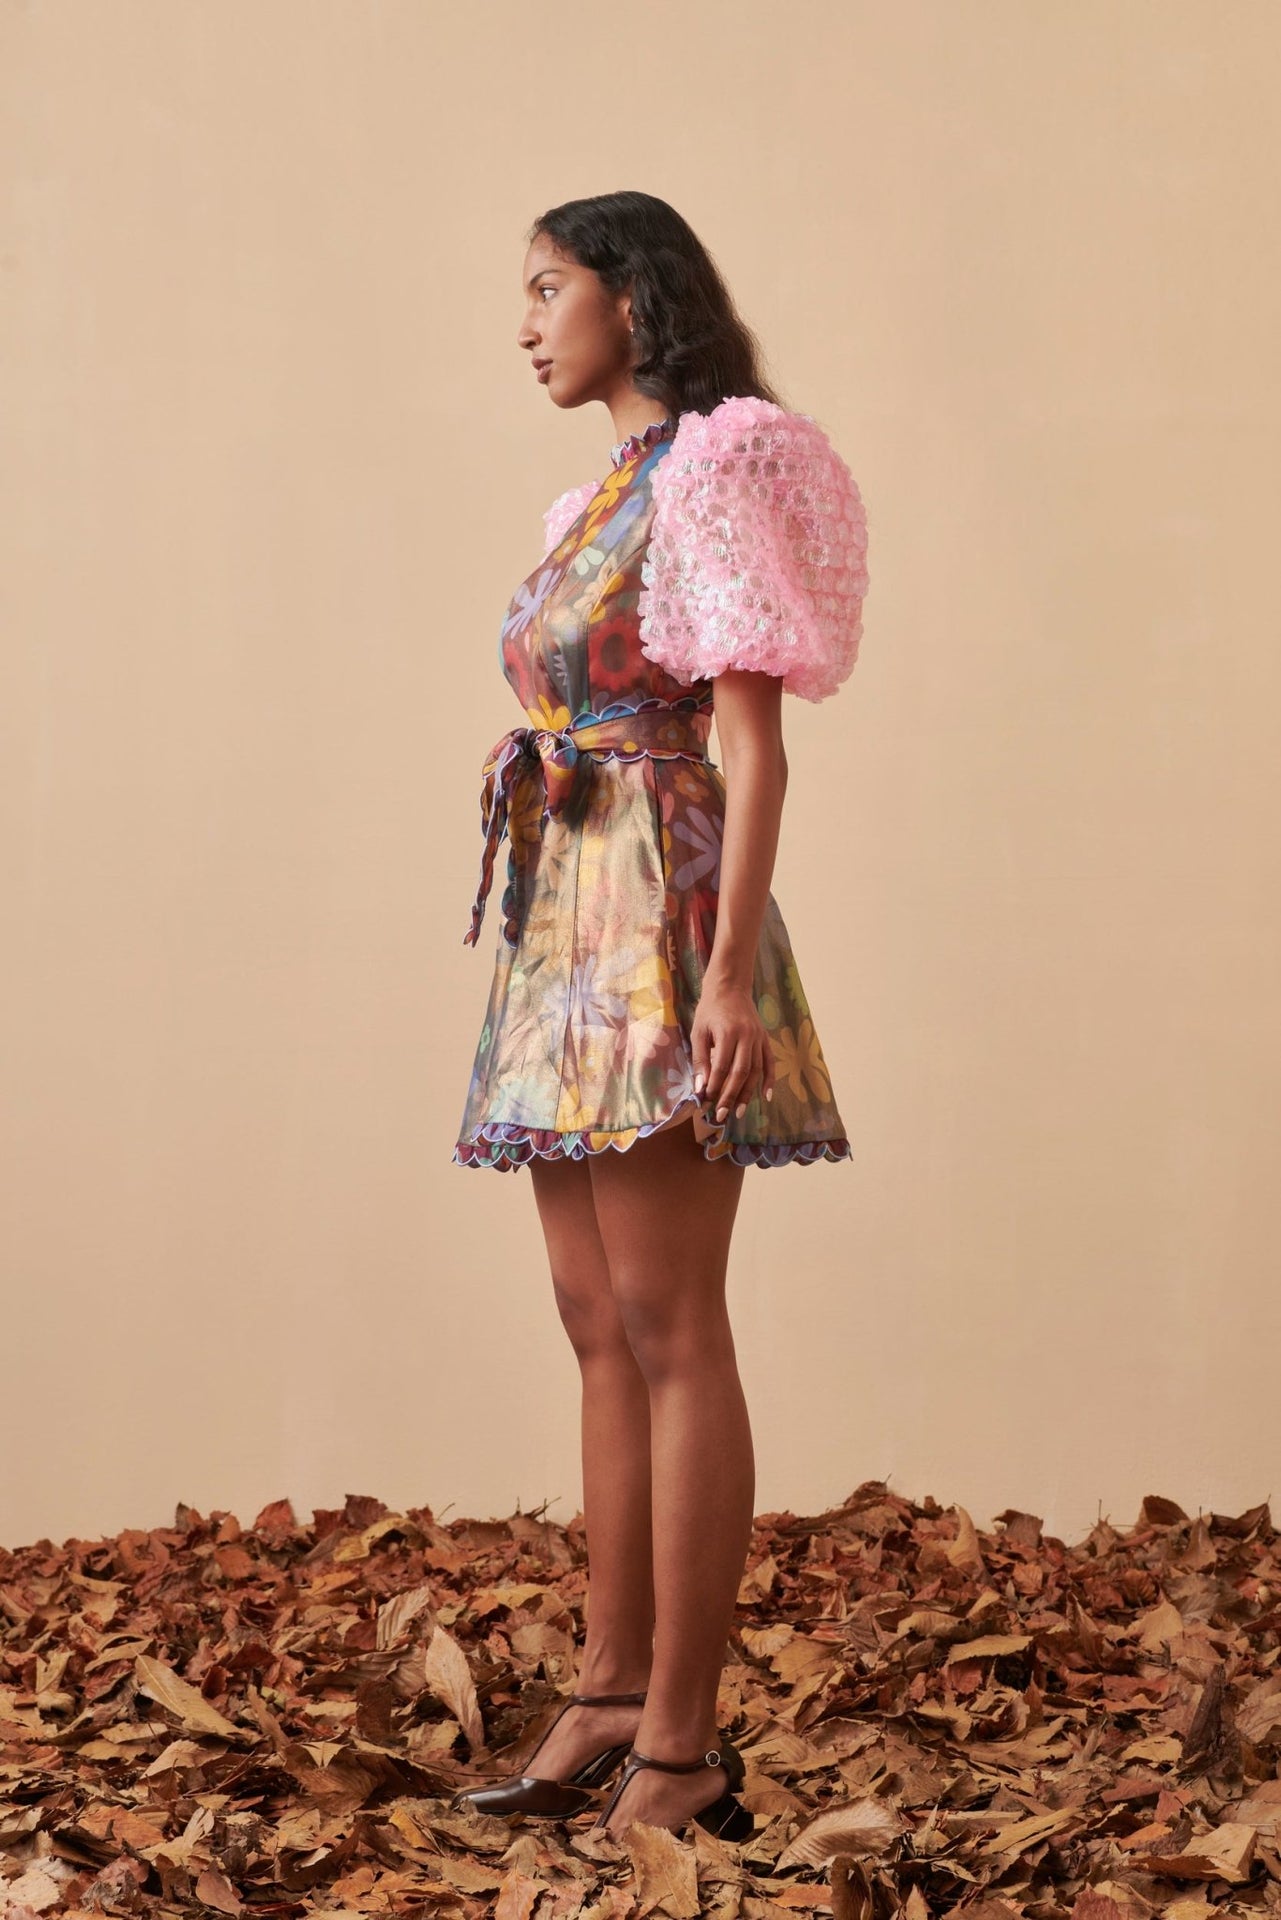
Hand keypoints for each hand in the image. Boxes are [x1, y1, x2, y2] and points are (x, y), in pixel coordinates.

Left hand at [690, 978, 775, 1121]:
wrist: (730, 987)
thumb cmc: (709, 1009)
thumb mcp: (698, 1031)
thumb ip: (700, 1059)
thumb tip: (701, 1087)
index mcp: (728, 1033)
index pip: (721, 1067)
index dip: (714, 1087)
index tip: (706, 1102)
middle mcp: (747, 1036)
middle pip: (740, 1073)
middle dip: (730, 1096)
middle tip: (721, 1115)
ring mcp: (759, 1038)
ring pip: (756, 1071)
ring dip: (747, 1093)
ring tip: (738, 1112)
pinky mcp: (765, 1038)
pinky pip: (770, 1062)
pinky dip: (770, 1080)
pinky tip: (766, 1097)